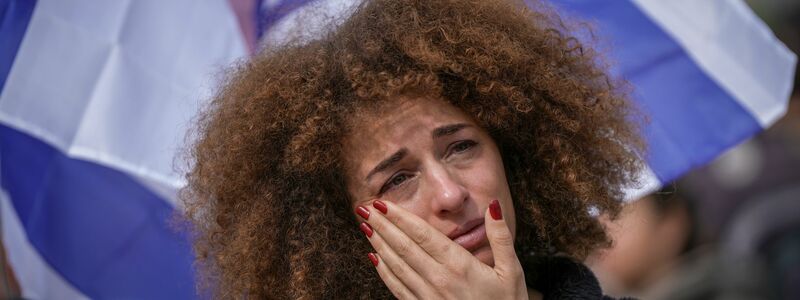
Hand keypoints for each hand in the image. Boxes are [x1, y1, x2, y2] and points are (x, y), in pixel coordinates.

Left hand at [355, 199, 527, 299]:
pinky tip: (374, 258)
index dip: (400, 218)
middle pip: (403, 247)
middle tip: (364, 207)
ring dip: (379, 244)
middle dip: (382, 225)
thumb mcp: (511, 270)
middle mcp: (439, 279)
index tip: (383, 204)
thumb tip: (493, 206)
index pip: (422, 234)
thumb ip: (501, 237)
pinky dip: (383, 271)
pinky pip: (398, 288)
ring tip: (365, 226)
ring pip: (396, 265)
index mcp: (459, 265)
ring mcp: (428, 296)